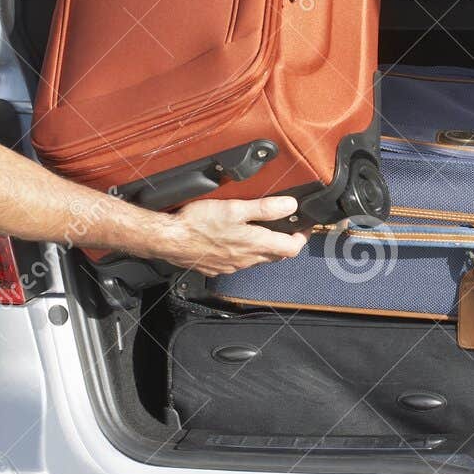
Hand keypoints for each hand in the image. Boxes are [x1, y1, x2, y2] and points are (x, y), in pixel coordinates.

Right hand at [158, 195, 307, 274]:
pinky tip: (234, 240)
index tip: (304, 227)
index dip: (302, 238)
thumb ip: (265, 208)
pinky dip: (243, 253)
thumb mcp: (235, 208)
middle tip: (287, 227)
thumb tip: (290, 205)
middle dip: (285, 242)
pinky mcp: (218, 268)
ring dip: (264, 247)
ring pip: (257, 259)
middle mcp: (246, 260)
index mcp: (255, 244)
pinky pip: (238, 262)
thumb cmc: (198, 223)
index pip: (291, 249)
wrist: (169, 239)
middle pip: (276, 255)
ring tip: (261, 231)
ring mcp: (232, 266)